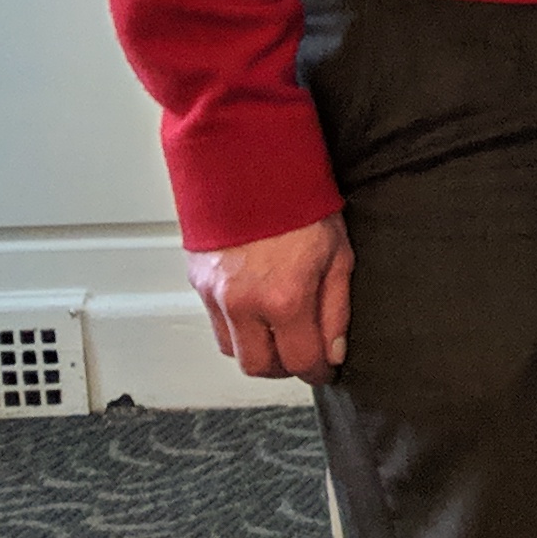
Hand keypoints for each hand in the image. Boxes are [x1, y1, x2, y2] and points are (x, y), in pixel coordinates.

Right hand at [187, 212, 353, 381]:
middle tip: (301, 355)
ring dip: (256, 349)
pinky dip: (236, 327)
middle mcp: (244, 303)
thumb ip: (336, 309)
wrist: (250, 166)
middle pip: (258, 367)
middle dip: (283, 368)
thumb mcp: (339, 255)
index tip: (325, 369)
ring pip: (231, 350)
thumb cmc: (299, 203)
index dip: (318, 371)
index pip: (300, 361)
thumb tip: (334, 350)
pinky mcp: (198, 283)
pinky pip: (215, 323)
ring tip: (279, 331)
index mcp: (284, 298)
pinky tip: (256, 309)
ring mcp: (215, 295)